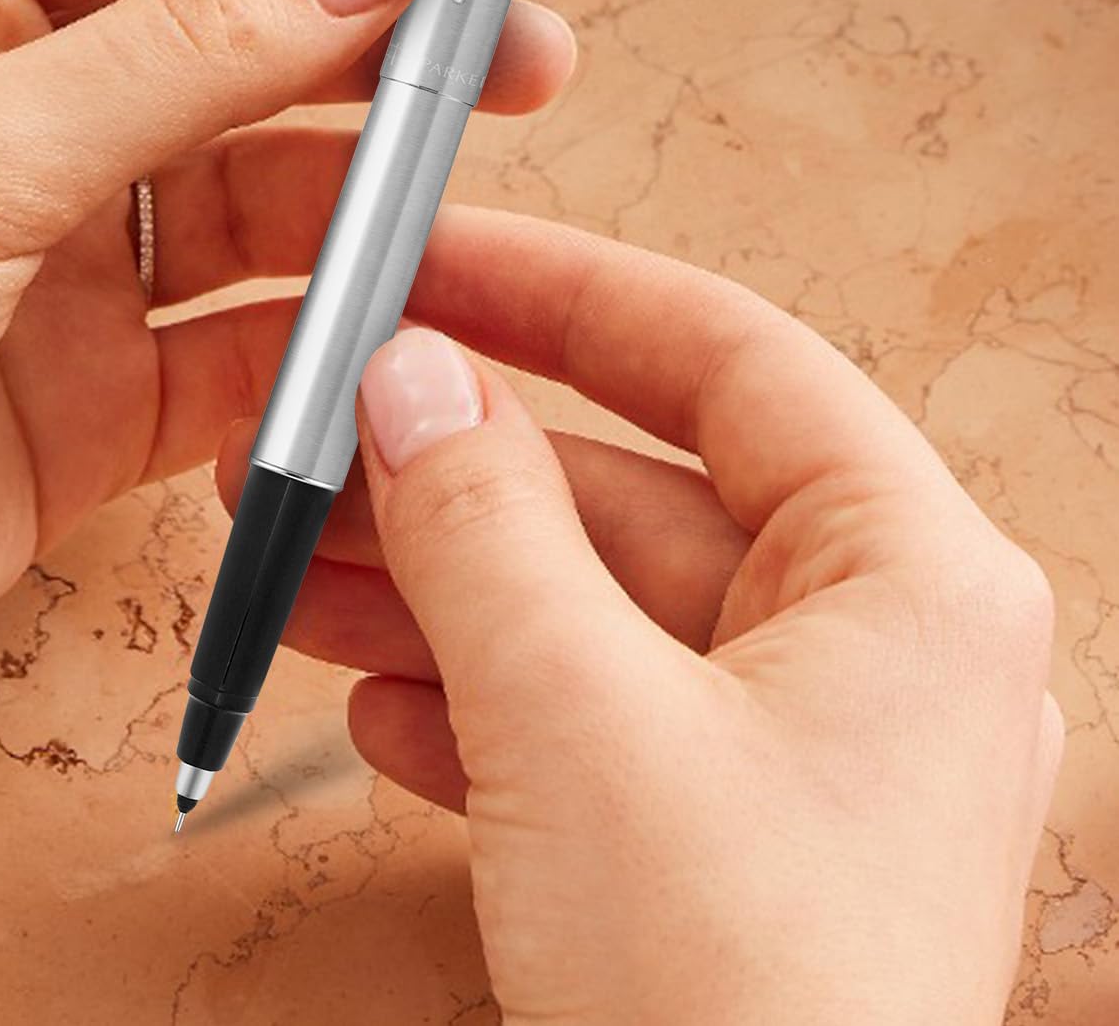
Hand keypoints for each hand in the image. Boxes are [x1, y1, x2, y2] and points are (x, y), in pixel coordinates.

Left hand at [0, 0, 578, 797]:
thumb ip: (183, 53)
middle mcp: (20, 114)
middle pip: (242, 38)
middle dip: (381, 33)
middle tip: (517, 40)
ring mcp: (71, 259)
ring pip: (264, 201)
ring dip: (366, 204)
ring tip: (466, 212)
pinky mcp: (105, 391)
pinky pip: (247, 348)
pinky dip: (318, 351)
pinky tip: (378, 346)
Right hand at [219, 207, 1062, 1024]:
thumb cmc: (734, 1010)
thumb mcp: (579, 718)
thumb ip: (483, 522)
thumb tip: (408, 376)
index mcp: (908, 576)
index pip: (723, 358)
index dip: (567, 294)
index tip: (438, 260)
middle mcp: (872, 645)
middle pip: (633, 491)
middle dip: (463, 469)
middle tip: (324, 432)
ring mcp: (797, 746)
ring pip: (591, 608)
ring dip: (442, 584)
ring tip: (303, 565)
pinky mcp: (723, 833)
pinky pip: (587, 712)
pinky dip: (480, 696)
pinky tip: (380, 702)